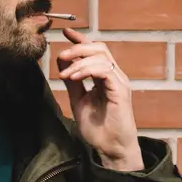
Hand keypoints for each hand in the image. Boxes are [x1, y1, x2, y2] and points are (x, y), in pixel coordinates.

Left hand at [56, 28, 143, 171]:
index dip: (80, 39)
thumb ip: (73, 83)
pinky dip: (86, 70)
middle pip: (99, 48)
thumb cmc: (98, 128)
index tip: (65, 32)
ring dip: (79, 61)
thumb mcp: (79, 101)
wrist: (111, 149)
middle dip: (77, 48)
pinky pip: (105, 71)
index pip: (94, 51)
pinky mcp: (121, 91)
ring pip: (101, 56)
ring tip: (64, 74)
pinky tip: (73, 78)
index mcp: (105, 77)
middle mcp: (114, 76)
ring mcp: (119, 82)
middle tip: (60, 55)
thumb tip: (62, 64)